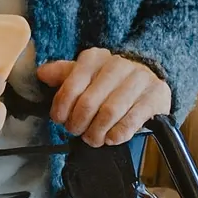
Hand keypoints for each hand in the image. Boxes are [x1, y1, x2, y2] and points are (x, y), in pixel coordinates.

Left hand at [38, 50, 171, 146]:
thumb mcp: (85, 75)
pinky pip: (131, 121)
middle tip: (77, 132)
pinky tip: (111, 138)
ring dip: (97, 132)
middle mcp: (117, 65)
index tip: (60, 120)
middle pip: (88, 103)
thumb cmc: (109, 82)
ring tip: (93, 138)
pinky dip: (117, 134)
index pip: (71, 86)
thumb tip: (42, 73)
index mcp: (95, 58)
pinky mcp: (155, 96)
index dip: (61, 108)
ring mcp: (139, 80)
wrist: (149, 79)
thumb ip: (63, 75)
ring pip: (109, 113)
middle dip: (78, 123)